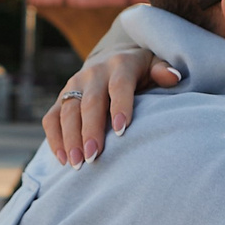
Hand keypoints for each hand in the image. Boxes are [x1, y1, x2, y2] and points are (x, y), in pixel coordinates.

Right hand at [43, 47, 178, 166]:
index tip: (121, 130)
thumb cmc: (141, 71)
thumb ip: (163, 71)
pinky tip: (63, 159)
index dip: (119, 106)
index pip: (119, 86)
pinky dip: (54, 138)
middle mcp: (93, 73)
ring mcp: (74, 85)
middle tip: (94, 157)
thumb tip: (173, 77)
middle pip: (90, 103)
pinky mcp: (61, 98)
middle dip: (91, 131)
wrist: (113, 60)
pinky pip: (52, 118)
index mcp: (120, 65)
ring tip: (77, 164)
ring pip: (67, 112)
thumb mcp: (155, 65)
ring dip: (70, 139)